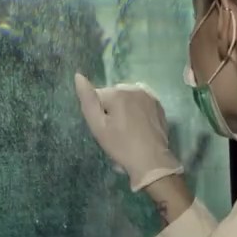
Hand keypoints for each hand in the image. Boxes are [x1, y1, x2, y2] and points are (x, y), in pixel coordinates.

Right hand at [74, 73, 182, 191]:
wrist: (151, 160)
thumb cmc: (121, 146)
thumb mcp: (98, 126)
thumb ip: (87, 100)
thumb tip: (78, 76)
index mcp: (116, 92)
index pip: (97, 96)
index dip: (98, 114)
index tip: (105, 128)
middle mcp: (133, 88)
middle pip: (114, 95)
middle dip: (112, 108)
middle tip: (117, 131)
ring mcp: (148, 95)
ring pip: (128, 97)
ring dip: (125, 107)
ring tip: (129, 128)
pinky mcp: (158, 104)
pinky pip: (141, 101)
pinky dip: (138, 109)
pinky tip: (139, 125)